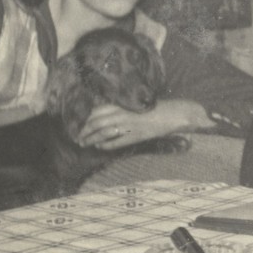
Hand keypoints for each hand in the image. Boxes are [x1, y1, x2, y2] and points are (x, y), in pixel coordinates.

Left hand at [77, 99, 213, 149]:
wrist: (173, 113)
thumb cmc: (156, 109)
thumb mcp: (136, 105)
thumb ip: (121, 110)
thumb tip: (104, 117)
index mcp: (123, 105)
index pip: (97, 112)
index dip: (86, 120)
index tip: (81, 126)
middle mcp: (123, 114)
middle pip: (96, 123)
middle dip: (85, 131)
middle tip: (79, 138)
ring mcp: (129, 125)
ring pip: (103, 133)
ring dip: (91, 139)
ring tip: (85, 144)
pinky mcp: (136, 136)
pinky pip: (116, 142)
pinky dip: (106, 145)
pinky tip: (100, 147)